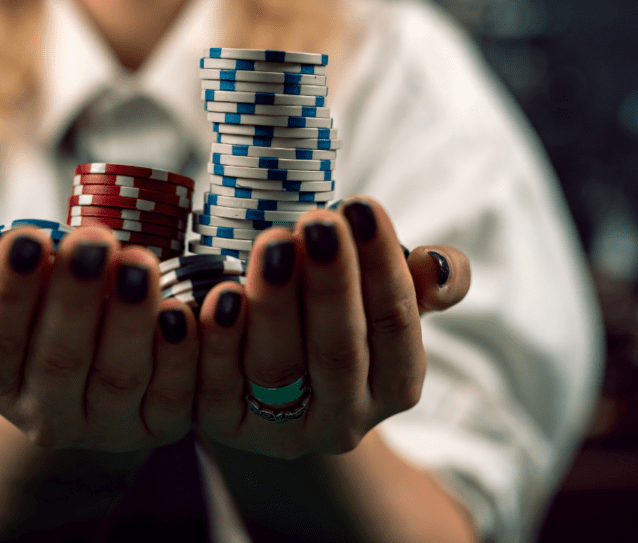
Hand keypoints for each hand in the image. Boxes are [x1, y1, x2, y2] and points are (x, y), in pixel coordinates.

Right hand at [0, 226, 200, 452]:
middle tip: (93, 240)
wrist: (92, 375)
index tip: (28, 237)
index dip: (10, 291)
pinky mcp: (160, 424)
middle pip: (59, 359)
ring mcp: (106, 426)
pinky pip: (174, 393)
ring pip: (118, 375)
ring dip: (129, 318)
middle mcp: (45, 416)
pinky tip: (183, 309)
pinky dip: (181, 353)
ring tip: (139, 263)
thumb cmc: (34, 318)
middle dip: (75, 297)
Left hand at [194, 196, 470, 458]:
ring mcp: (281, 429)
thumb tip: (434, 265)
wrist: (267, 383)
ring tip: (270, 247)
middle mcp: (342, 417)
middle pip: (338, 353)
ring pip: (276, 368)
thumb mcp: (389, 299)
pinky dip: (207, 343)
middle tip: (318, 224)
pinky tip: (203, 300)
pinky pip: (211, 388)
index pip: (395, 327)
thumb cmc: (338, 321)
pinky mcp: (223, 426)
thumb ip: (430, 282)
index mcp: (394, 385)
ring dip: (273, 305)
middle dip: (330, 284)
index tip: (362, 208)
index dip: (383, 268)